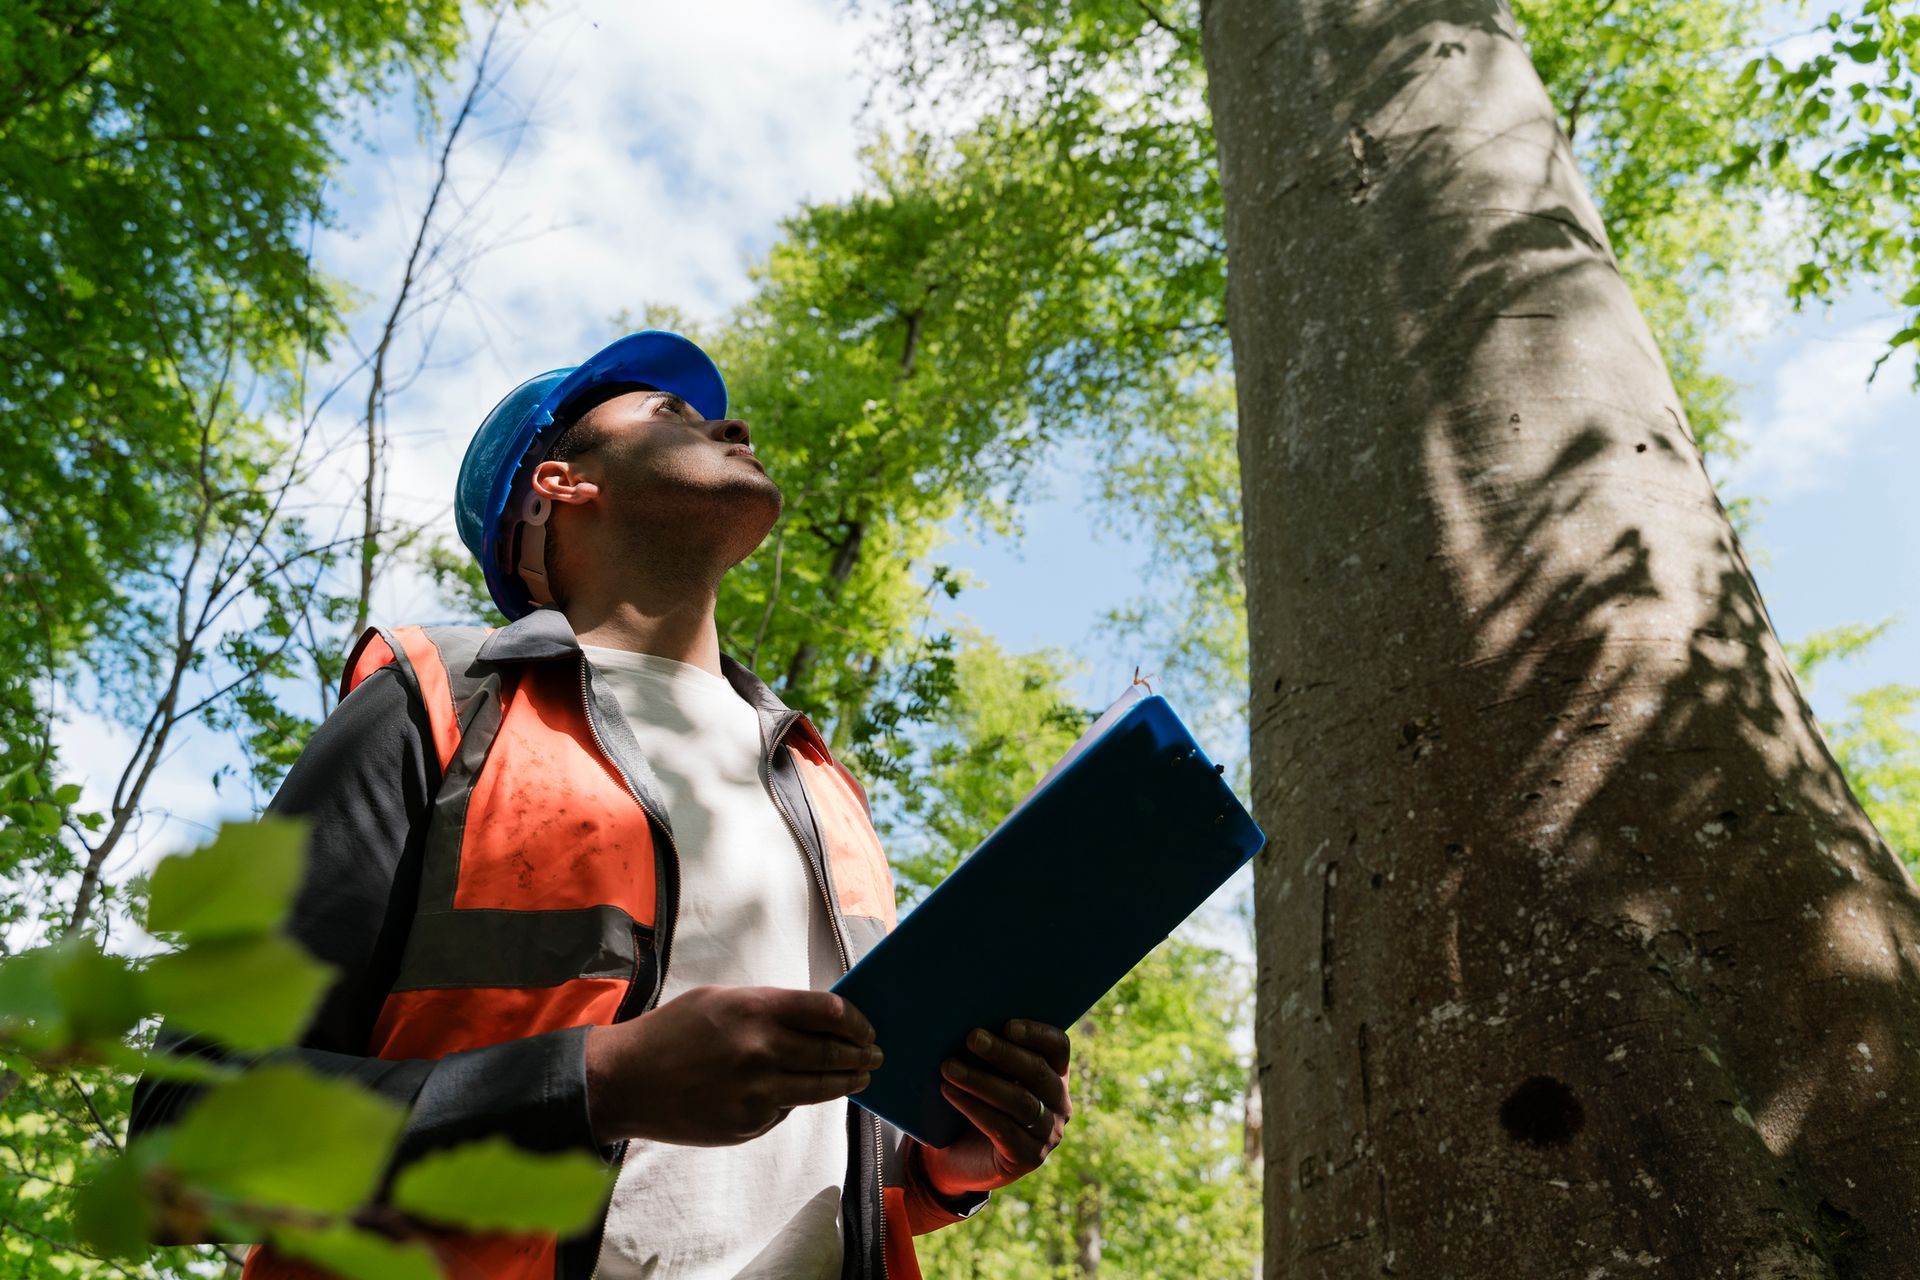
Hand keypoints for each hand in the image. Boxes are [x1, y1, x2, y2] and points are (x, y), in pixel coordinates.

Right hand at [584, 985, 881, 1145]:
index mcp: (757, 1009)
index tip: (867, 1028)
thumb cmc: (673, 1031)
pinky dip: (793, 1100)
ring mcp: (756, 1091)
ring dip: (846, 1082)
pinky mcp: (748, 1123)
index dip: (856, 1021)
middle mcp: (762, 1050)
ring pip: (819, 1088)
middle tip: (875, 1056)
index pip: (829, 1011)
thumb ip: (770, 1007)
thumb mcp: (722, 1000)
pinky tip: (793, 1093)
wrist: (625, 1080)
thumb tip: (817, 1019)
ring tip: (860, 1077)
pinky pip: (784, 1110)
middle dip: (861, 1055)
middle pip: (833, 1053)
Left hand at [917, 1019, 1071, 1196]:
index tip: (1007, 1025)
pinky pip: (1003, 1129)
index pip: (1058, 1047)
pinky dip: (974, 1108)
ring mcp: (1047, 1134)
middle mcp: (1059, 1103)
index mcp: (1055, 1074)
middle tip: (971, 1037)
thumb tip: (967, 1024)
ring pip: (1020, 1101)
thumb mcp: (984, 1073)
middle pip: (1037, 1072)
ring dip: (982, 1081)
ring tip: (949, 1067)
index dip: (1037, 1033)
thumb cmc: (972, 1101)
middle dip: (1003, 1053)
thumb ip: (985, 1051)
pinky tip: (949, 1093)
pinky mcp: (1028, 1158)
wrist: (958, 1157)